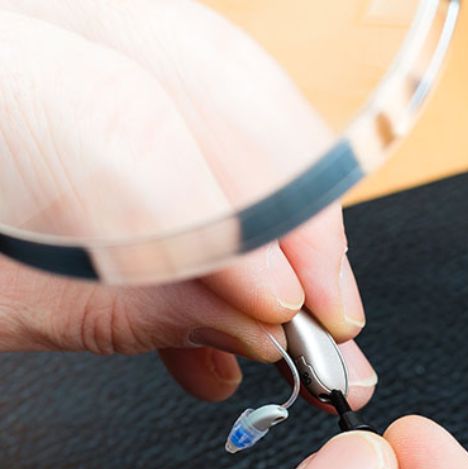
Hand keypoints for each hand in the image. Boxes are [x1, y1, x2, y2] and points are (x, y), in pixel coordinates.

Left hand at [0, 1, 374, 405]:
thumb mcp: (5, 310)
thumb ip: (129, 310)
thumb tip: (254, 330)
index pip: (123, 124)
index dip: (228, 226)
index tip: (284, 316)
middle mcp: (28, 32)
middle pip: (198, 74)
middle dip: (290, 207)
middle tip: (327, 310)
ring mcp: (60, 27)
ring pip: (213, 72)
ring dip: (280, 204)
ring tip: (297, 305)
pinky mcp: (86, 47)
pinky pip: (193, 91)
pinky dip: (241, 188)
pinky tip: (244, 277)